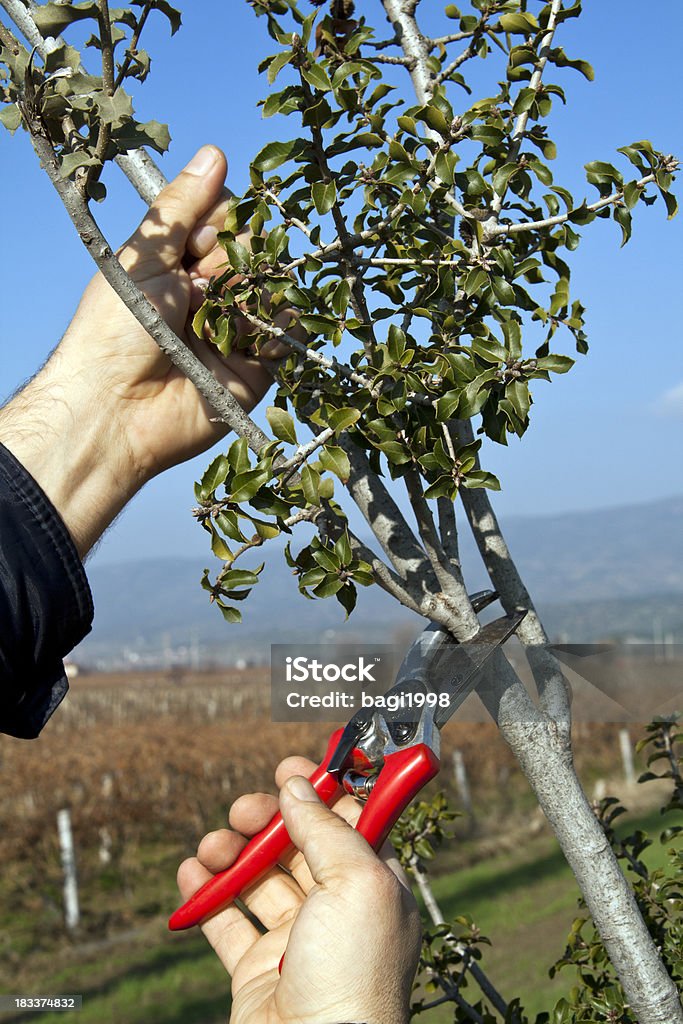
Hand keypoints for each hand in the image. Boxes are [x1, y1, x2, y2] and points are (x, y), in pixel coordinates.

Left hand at [0, 145, 280, 555]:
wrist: (115, 408)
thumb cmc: (117, 329)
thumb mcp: (146, 257)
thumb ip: (182, 208)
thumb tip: (215, 153)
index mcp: (178, 267)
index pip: (223, 224)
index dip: (222, 221)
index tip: (203, 236)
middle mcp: (209, 297)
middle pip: (252, 253)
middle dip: (238, 258)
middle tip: (204, 282)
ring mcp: (233, 332)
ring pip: (272, 289)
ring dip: (255, 291)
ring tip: (223, 310)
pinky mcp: (254, 369)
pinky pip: (285, 334)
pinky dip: (277, 326)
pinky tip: (255, 329)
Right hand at [177, 756, 421, 1023]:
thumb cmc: (352, 974)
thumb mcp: (355, 883)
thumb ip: (325, 828)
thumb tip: (298, 785)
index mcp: (373, 885)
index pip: (350, 821)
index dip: (322, 789)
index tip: (290, 766)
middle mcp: (338, 910)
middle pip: (298, 844)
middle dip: (267, 819)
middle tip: (244, 810)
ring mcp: (296, 941)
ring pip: (259, 878)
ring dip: (231, 854)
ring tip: (211, 847)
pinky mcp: (257, 970)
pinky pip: (227, 922)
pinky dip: (205, 895)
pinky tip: (191, 874)